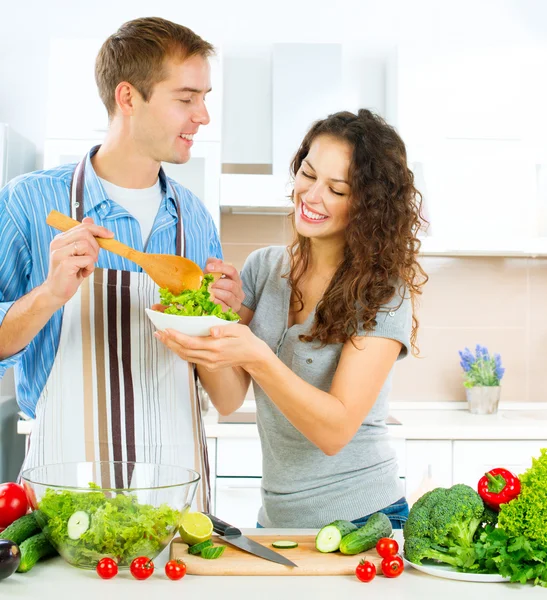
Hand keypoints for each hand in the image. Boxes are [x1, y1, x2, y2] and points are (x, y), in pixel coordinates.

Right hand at [43, 217, 113, 305]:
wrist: (56, 291)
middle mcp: (58, 243)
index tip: (110, 235)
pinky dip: (90, 267)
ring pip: (87, 245)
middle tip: (93, 259)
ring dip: (93, 258)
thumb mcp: (79, 253)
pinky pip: (87, 259)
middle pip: (86, 233)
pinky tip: (83, 273)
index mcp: (61, 238)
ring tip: (86, 266)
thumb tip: (89, 219)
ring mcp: (59, 252)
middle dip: (96, 246)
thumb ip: (83, 238)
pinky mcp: (64, 263)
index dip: (99, 229)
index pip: (83, 226)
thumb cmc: (70, 273)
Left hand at [154, 323, 268, 370]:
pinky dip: (181, 352)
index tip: (166, 329)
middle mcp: (211, 357)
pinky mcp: (210, 366)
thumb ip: (225, 329)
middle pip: (184, 351)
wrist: (254, 357)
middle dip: (169, 342)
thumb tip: (212, 329)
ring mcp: (210, 363)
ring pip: (186, 356)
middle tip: (157, 333)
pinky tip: (175, 345)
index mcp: (216, 347)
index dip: (177, 337)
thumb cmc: (246, 340)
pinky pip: (192, 359)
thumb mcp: (238, 330)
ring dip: (172, 348)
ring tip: (162, 338)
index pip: (191, 342)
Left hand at [204, 259, 244, 312]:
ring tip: (206, 292)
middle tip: (206, 284)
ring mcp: (236, 303)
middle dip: (217, 283)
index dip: (221, 268)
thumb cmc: (211, 289)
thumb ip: (212, 265)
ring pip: (228, 296)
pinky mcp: (231, 312)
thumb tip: (217, 260)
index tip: (208, 267)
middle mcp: (239, 291)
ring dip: (215, 293)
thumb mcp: (210, 275)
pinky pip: (224, 307)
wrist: (207, 306)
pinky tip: (209, 300)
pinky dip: (215, 302)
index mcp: (236, 280)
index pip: (232, 271)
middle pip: (231, 285)